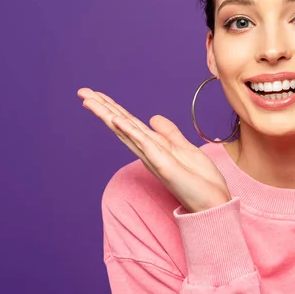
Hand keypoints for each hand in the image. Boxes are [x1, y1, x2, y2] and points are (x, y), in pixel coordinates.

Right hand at [77, 88, 231, 212]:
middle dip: (102, 108)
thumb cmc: (198, 179)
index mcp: (152, 146)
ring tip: (89, 100)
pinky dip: (129, 131)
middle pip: (121, 125)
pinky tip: (116, 119)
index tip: (96, 94)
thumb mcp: (183, 148)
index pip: (129, 123)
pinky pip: (144, 144)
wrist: (212, 201)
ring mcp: (153, 158)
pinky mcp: (162, 164)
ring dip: (108, 115)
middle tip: (82, 92)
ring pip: (126, 132)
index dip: (113, 108)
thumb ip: (168, 133)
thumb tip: (153, 118)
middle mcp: (147, 152)